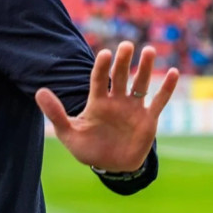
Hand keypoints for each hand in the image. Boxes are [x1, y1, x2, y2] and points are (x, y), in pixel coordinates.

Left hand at [34, 41, 178, 171]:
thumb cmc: (88, 148)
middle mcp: (116, 100)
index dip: (101, 67)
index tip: (104, 54)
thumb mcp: (68, 133)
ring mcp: (133, 108)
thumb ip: (56, 113)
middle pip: (121, 76)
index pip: (99, 79)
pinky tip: (173, 72)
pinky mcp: (148, 119)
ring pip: (140, 84)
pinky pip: (159, 101)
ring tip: (148, 50)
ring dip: (145, 68)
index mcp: (97, 101)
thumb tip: (39, 91)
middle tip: (126, 45)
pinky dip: (166, 88)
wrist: (110, 167)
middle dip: (123, 61)